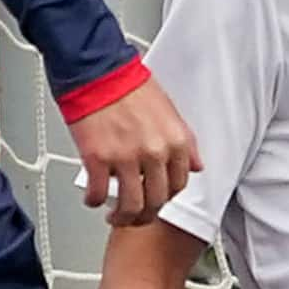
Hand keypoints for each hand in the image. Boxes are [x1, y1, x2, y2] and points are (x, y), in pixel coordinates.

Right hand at [66, 77, 200, 226]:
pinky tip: (93, 198)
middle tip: (137, 214)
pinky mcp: (97, 160)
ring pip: (131, 207)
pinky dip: (94, 201)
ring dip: (123, 217)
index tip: (157, 197)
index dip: (167, 196)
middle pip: (156, 201)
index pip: (179, 185)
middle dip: (146, 214)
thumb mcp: (170, 111)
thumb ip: (185, 143)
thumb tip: (194, 165)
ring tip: (116, 215)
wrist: (97, 72)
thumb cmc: (129, 85)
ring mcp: (126, 159)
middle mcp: (154, 153)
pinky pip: (99, 194)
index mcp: (175, 141)